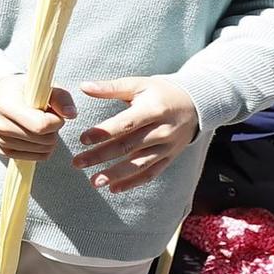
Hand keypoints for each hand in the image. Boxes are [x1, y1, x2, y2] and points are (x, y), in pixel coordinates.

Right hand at [0, 74, 74, 161]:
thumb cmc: (24, 91)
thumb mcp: (43, 86)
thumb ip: (61, 97)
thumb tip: (72, 114)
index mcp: (5, 106)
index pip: (41, 125)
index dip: (56, 121)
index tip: (54, 111)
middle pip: (44, 140)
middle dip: (54, 130)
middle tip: (46, 117)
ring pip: (43, 150)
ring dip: (49, 138)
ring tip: (39, 124)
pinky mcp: (3, 151)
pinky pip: (37, 157)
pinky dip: (43, 148)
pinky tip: (34, 134)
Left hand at [71, 76, 199, 192]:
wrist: (195, 104)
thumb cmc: (160, 92)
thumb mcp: (139, 84)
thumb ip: (111, 88)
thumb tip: (83, 86)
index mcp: (153, 110)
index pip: (126, 124)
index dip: (104, 132)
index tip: (83, 139)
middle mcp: (162, 131)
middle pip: (128, 146)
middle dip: (101, 156)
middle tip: (77, 163)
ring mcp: (167, 147)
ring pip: (139, 164)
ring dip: (116, 175)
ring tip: (94, 181)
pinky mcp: (170, 157)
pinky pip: (151, 173)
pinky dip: (133, 182)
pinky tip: (114, 188)